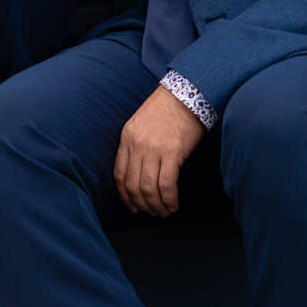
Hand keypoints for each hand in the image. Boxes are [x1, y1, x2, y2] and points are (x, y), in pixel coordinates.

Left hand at [115, 85, 206, 216]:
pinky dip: (169, 199)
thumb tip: (141, 172)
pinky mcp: (171, 152)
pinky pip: (166, 184)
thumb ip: (137, 145)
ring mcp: (153, 149)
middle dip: (141, 205)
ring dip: (156, 205)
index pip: (119, 174)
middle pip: (133, 185)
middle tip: (151, 213)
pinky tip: (174, 204)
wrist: (187, 93)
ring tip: (164, 212)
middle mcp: (136, 144)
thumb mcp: (143, 123)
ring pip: (148, 188)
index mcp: (127, 137)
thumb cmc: (168, 108)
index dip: (125, 195)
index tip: (132, 206)